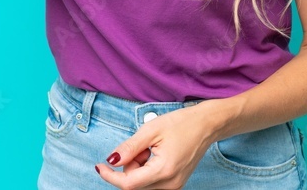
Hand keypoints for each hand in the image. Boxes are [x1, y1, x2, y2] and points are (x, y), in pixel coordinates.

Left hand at [94, 102, 217, 188]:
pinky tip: (155, 155)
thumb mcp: (150, 130)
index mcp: (164, 171)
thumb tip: (111, 161)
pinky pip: (152, 182)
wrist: (206, 125)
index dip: (110, 176)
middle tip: (141, 145)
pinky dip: (147, 170)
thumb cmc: (181, 123)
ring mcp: (174, 186)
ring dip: (138, 168)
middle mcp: (170, 184)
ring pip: (142, 184)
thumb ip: (129, 148)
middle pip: (134, 185)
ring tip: (151, 148)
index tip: (99, 165)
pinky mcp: (175, 184)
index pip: (128, 184)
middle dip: (129, 166)